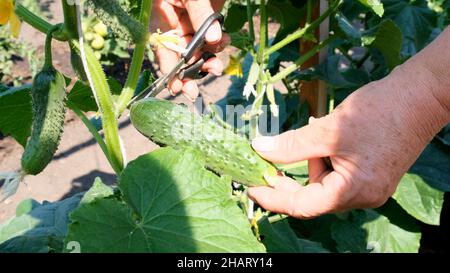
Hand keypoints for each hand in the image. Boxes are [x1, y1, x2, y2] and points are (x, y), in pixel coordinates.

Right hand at [150, 0, 228, 100]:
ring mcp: (192, 27)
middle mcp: (175, 28)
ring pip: (198, 54)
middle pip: (179, 59)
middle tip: (195, 92)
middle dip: (188, 76)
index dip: (168, 72)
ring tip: (217, 66)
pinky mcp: (207, 24)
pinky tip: (225, 41)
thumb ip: (201, 14)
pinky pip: (212, 42)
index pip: (162, 52)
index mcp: (162, 20)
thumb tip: (212, 40)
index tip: (177, 88)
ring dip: (208, 62)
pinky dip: (219, 46)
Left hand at [248, 66, 448, 218]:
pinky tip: (327, 137)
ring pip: (325, 184)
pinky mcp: (373, 175)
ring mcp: (370, 187)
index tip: (250, 186)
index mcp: (353, 191)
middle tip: (267, 160)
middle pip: (314, 197)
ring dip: (310, 163)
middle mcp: (363, 197)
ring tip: (317, 133)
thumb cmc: (377, 112)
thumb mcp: (327, 130)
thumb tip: (259, 149)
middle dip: (289, 179)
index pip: (303, 206)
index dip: (273, 198)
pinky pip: (338, 175)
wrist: (421, 95)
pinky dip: (324, 159)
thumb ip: (291, 146)